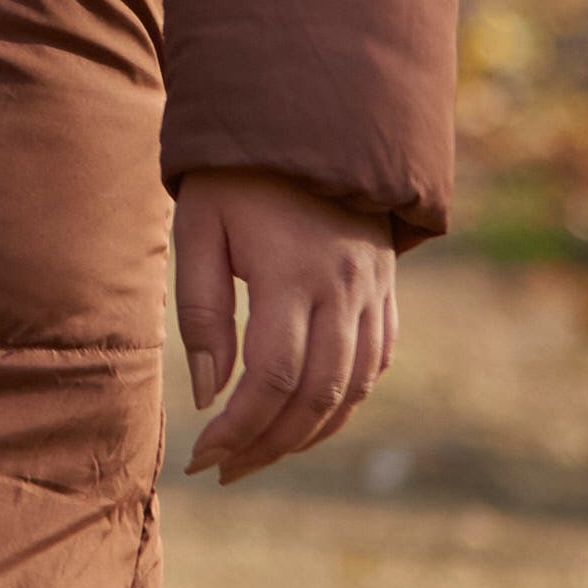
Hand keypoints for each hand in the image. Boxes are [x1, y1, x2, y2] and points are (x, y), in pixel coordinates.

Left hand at [174, 166, 399, 480]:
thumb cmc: (236, 173)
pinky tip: (308, 418)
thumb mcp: (200, 227)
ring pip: (353, 389)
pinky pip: (375, 364)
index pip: (272, 378)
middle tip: (225, 470)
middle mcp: (344, 290)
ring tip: (258, 455)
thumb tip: (209, 395)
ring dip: (307, 434)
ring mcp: (373, 292)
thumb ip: (203, 311)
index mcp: (294, 274)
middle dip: (269, 445)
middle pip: (316, 396)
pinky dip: (345, 401)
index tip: (202, 457)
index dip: (238, 428)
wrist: (307, 116)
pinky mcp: (386, 290)